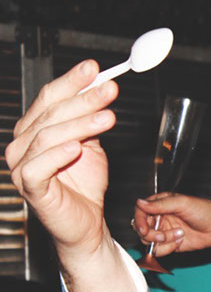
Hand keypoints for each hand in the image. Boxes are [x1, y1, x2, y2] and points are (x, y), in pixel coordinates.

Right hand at [3, 60, 117, 260]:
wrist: (87, 222)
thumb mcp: (92, 145)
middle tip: (109, 90)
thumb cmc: (85, 184)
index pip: (50, 97)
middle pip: (51, 113)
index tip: (95, 68)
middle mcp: (22, 143)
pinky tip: (77, 147)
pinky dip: (57, 154)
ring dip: (80, 124)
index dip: (72, 81)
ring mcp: (21, 166)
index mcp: (35, 128)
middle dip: (83, 99)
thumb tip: (101, 85)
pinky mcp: (29, 188)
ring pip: (47, 136)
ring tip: (108, 117)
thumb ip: (90, 119)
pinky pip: (37, 167)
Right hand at [133, 193, 210, 255]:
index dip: (139, 221)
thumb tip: (140, 202)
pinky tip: (180, 241)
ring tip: (178, 235)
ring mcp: (163, 231)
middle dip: (150, 234)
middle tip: (162, 235)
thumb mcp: (182, 203)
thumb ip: (160, 204)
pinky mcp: (168, 243)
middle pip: (140, 228)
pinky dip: (167, 248)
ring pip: (148, 241)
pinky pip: (158, 250)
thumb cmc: (204, 211)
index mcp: (160, 204)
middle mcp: (159, 217)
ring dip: (162, 241)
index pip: (140, 211)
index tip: (145, 228)